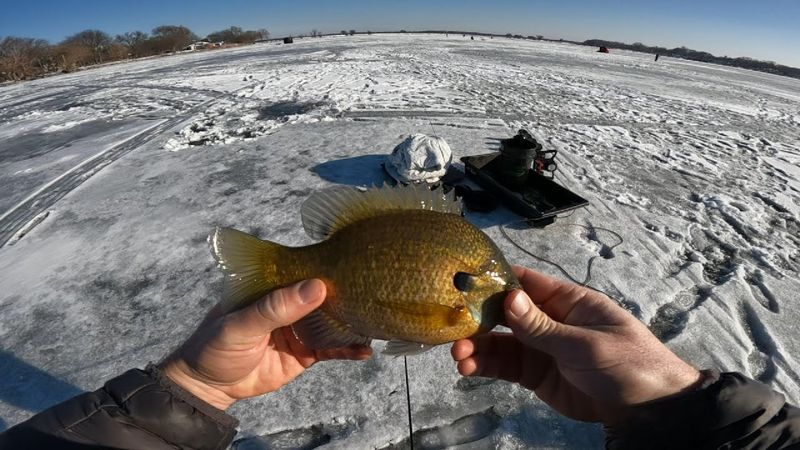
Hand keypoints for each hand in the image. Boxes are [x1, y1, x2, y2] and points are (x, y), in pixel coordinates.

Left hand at [161, 279, 371, 409]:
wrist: (208, 387)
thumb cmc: (214, 347)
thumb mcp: (241, 324)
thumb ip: (276, 308)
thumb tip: (317, 287)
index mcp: (272, 286)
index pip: (303, 270)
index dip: (326, 266)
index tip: (353, 265)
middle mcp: (289, 304)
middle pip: (324, 295)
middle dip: (348, 294)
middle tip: (374, 292)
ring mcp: (300, 328)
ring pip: (333, 321)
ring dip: (354, 321)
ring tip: (378, 321)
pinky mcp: (306, 352)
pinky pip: (333, 349)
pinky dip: (350, 349)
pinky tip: (366, 350)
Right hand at [451, 266, 700, 423]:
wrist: (648, 410)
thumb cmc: (627, 363)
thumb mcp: (586, 344)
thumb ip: (544, 327)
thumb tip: (509, 298)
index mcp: (567, 301)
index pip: (525, 283)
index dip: (495, 282)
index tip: (463, 284)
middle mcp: (549, 320)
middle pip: (505, 314)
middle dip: (478, 319)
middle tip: (453, 327)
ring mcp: (540, 348)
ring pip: (500, 342)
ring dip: (477, 345)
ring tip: (457, 355)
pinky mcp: (536, 374)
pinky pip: (505, 366)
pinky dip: (485, 366)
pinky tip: (468, 368)